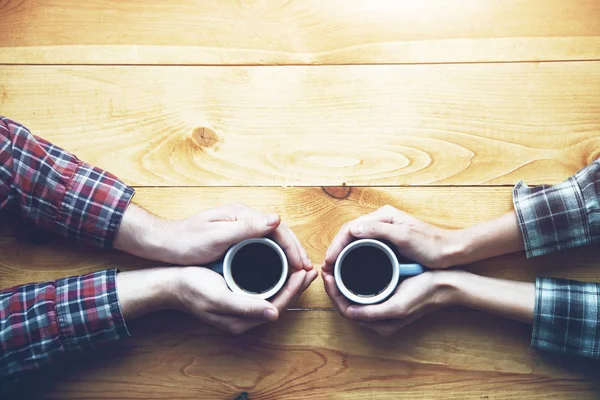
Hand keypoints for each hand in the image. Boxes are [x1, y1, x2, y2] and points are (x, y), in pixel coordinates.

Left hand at [115, 203, 311, 270]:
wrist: (165, 243)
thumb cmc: (187, 241)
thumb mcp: (217, 237)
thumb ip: (247, 228)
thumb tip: (276, 219)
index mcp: (243, 214)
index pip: (278, 229)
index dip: (293, 247)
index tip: (302, 266)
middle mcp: (244, 217)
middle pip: (279, 233)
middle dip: (295, 251)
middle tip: (306, 271)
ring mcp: (240, 226)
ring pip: (273, 239)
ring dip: (287, 254)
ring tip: (298, 271)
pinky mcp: (236, 236)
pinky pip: (263, 244)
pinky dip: (275, 256)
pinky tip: (279, 268)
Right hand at [117, 266, 317, 333]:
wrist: (171, 283)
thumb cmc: (192, 287)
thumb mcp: (218, 296)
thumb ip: (245, 306)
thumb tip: (273, 314)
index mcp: (242, 320)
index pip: (278, 305)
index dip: (294, 290)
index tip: (304, 272)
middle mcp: (244, 317)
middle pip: (279, 302)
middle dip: (296, 286)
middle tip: (311, 269)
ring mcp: (241, 308)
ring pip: (274, 296)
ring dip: (289, 282)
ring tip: (302, 268)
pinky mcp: (238, 297)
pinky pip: (264, 291)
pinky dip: (277, 279)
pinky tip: (282, 268)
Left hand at [321, 268, 533, 336]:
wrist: (445, 285)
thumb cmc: (423, 295)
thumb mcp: (397, 306)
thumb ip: (372, 313)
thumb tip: (349, 312)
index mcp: (378, 325)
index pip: (345, 310)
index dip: (332, 293)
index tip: (326, 274)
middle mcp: (378, 320)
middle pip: (346, 303)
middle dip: (334, 287)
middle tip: (326, 267)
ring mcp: (381, 309)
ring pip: (352, 297)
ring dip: (341, 283)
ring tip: (333, 266)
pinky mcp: (386, 298)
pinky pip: (362, 291)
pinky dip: (351, 281)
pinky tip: (347, 268)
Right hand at [324, 205, 455, 269]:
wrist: (451, 252)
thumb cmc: (432, 245)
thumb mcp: (405, 237)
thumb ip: (380, 230)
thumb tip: (354, 228)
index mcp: (382, 216)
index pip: (350, 228)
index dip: (336, 244)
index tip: (329, 260)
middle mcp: (381, 220)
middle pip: (349, 234)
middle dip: (335, 249)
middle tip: (327, 268)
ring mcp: (384, 231)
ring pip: (354, 241)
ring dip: (342, 254)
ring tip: (334, 269)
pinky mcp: (388, 242)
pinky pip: (363, 247)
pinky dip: (352, 256)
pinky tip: (349, 268)